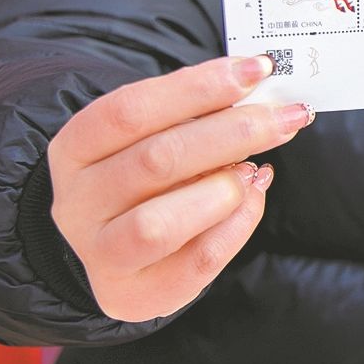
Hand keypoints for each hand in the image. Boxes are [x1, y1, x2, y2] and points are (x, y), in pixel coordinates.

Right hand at [47, 55, 310, 321]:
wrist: (114, 246)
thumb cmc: (146, 180)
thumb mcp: (156, 136)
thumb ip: (196, 116)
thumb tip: (259, 92)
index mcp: (75, 149)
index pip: (129, 110)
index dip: (197, 87)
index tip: (255, 70)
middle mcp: (77, 203)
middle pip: (156, 161)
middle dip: (234, 133)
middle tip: (287, 117)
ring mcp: (101, 253)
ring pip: (160, 224)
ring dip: (223, 190)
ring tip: (252, 171)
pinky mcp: (135, 293)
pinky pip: (198, 260)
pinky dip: (237, 224)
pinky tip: (251, 198)